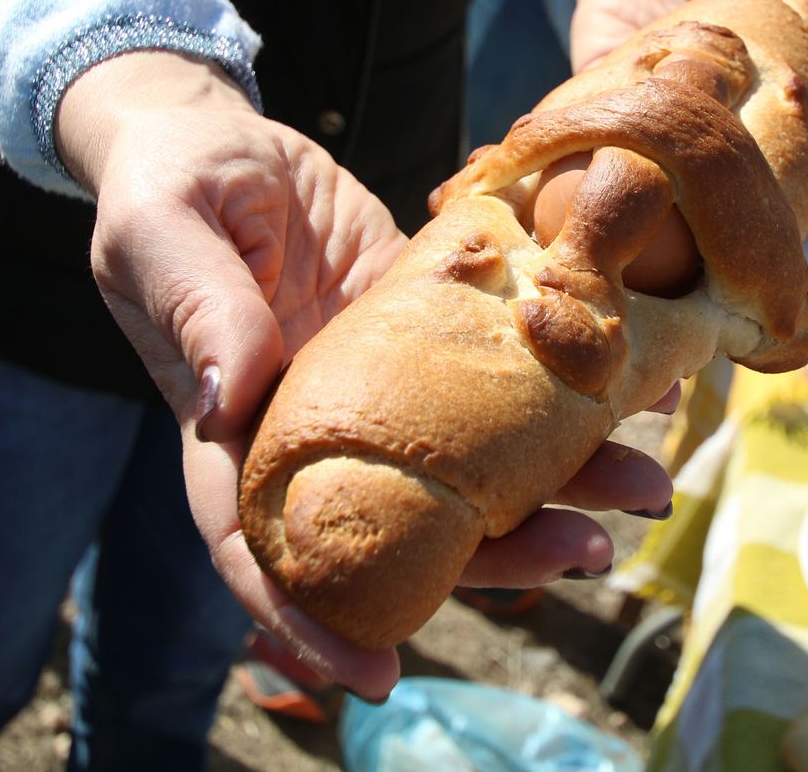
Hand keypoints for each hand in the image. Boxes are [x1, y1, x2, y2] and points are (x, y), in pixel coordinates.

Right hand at [57, 50, 674, 698]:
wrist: (220, 134)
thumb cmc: (170, 185)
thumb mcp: (166, 234)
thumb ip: (198, 313)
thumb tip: (224, 406)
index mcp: (231, 431)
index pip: (257, 548)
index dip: (306, 619)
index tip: (373, 672)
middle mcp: (314, 430)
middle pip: (398, 526)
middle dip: (493, 559)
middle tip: (588, 553)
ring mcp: (378, 389)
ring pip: (465, 464)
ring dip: (553, 486)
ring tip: (641, 483)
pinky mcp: (424, 333)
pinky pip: (494, 378)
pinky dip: (558, 396)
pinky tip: (635, 392)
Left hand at [570, 0, 807, 184]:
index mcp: (802, 69)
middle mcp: (757, 110)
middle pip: (788, 162)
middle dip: (792, 187)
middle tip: (783, 202)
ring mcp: (699, 127)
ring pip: (724, 182)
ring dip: (726, 201)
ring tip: (724, 218)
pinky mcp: (641, 133)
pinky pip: (650, 167)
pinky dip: (652, 182)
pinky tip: (654, 194)